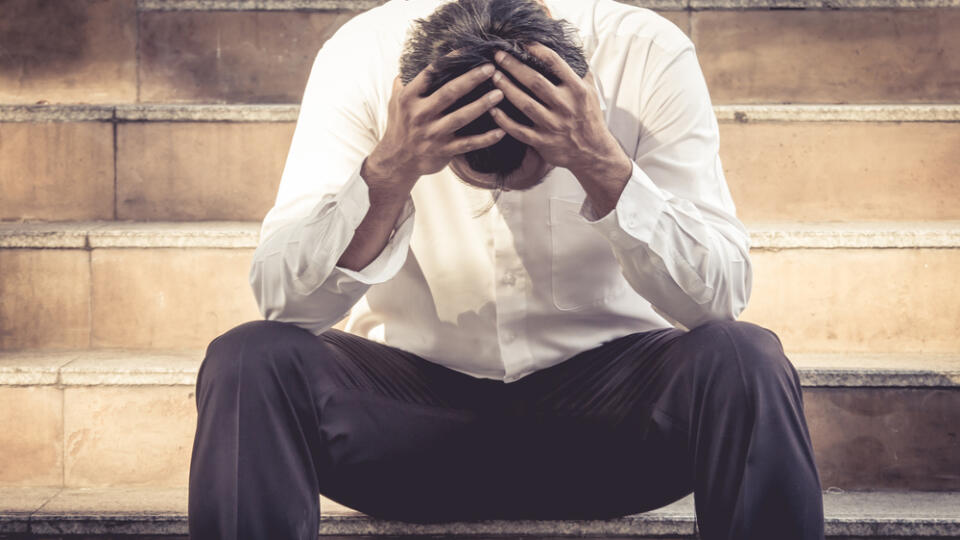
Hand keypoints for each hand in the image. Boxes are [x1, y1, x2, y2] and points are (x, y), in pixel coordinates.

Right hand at [364, 59, 506, 199]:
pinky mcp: (443, 151)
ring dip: (482, 105)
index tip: (469, 50)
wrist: (396, 160)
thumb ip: (404, 83)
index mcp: (409, 98)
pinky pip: (468, 144)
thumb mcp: (395, 102)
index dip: (450, 60)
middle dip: (471, 79)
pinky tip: (501, 131)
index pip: (430, 74)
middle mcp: (420, 115)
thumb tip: (410, 62)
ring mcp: (433, 134)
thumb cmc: (400, 126)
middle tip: (490, 69)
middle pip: (449, 93)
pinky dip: (485, 139)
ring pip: (461, 117)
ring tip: (499, 94)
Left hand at [489, 42, 631, 210]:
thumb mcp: (590, 91)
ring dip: (507, 88)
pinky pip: (518, 130)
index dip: (537, 50)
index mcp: (577, 90)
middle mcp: (565, 106)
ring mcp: (553, 125)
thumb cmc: (588, 117)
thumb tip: (569, 47)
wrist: (592, 152)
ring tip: (494, 76)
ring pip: (525, 104)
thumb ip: (580, 70)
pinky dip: (504, 120)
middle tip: (498, 55)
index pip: (555, 64)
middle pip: (535, 81)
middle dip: (514, 66)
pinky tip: (493, 110)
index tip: (522, 43)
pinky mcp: (542, 141)